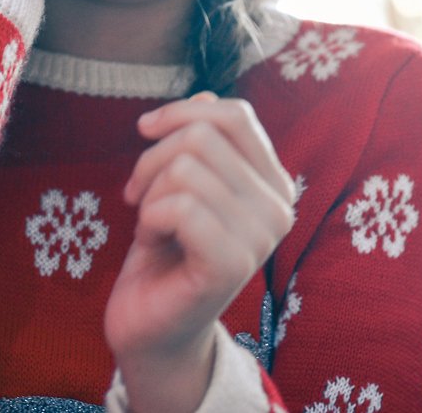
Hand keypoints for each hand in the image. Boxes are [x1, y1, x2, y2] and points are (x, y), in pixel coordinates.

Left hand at [105, 94, 295, 412]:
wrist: (151, 324)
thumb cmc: (166, 249)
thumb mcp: (182, 180)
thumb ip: (202, 138)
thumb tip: (205, 97)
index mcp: (274, 183)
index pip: (235, 115)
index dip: (181, 113)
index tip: (147, 132)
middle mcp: (278, 209)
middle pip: (202, 137)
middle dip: (154, 158)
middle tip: (142, 196)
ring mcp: (260, 239)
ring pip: (185, 168)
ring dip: (151, 193)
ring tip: (154, 224)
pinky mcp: (232, 266)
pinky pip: (179, 207)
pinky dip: (150, 219)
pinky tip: (154, 243)